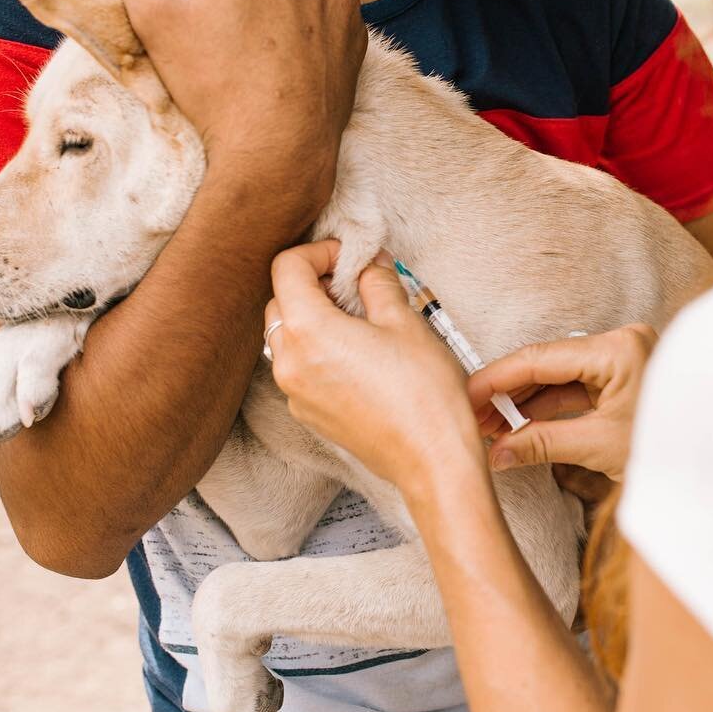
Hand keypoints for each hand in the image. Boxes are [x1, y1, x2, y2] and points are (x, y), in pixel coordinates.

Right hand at [108, 0, 366, 220]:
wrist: (276, 148)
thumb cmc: (212, 81)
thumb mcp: (150, 16)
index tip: (180, 23)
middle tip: (213, 43)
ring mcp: (339, 1)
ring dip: (267, 14)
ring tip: (247, 58)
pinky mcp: (356, 36)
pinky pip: (318, 26)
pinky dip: (300, 39)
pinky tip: (279, 69)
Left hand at [264, 242, 484, 497]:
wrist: (432, 459)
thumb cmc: (424, 392)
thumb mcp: (405, 321)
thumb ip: (378, 283)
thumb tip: (368, 266)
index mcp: (308, 331)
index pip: (287, 267)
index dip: (319, 252)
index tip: (350, 258)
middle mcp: (288, 363)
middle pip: (280, 301)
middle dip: (313, 283)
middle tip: (356, 285)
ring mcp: (294, 393)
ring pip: (285, 336)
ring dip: (313, 316)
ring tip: (359, 320)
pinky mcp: (308, 414)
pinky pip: (298, 368)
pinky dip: (316, 349)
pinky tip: (358, 354)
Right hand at [467, 325, 656, 485]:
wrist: (710, 466)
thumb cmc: (669, 448)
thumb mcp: (598, 446)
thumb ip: (541, 443)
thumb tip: (497, 452)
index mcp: (619, 349)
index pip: (542, 358)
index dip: (497, 378)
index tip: (466, 396)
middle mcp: (620, 345)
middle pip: (546, 364)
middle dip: (507, 393)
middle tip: (472, 417)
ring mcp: (621, 361)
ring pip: (557, 377)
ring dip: (523, 403)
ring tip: (489, 426)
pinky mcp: (621, 379)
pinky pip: (573, 389)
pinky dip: (545, 408)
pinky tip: (518, 426)